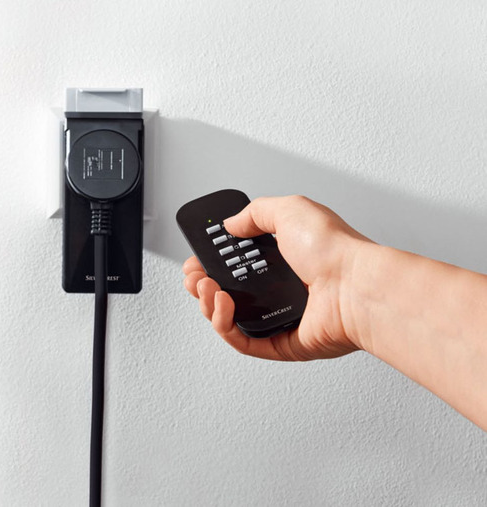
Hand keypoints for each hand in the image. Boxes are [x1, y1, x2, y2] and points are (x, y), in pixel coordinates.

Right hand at [182, 195, 370, 360]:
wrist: (357, 286)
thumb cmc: (336, 250)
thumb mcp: (290, 210)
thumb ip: (255, 213)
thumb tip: (232, 223)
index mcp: (283, 260)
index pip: (235, 264)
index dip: (211, 261)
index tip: (197, 258)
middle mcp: (280, 289)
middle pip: (225, 292)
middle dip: (201, 284)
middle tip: (195, 276)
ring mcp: (280, 317)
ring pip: (228, 319)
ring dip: (207, 303)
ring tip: (207, 287)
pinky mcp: (282, 343)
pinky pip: (243, 341)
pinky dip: (224, 324)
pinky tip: (221, 304)